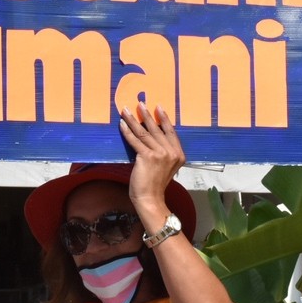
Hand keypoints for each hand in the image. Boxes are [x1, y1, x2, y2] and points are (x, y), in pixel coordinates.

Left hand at [119, 102, 184, 224]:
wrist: (150, 199)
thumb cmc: (155, 185)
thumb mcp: (166, 167)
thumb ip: (164, 153)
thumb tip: (151, 137)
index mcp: (179, 154)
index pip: (171, 132)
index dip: (164, 119)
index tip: (159, 107)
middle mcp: (172, 152)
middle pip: (157, 129)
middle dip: (147, 115)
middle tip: (140, 103)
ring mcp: (160, 154)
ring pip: (144, 132)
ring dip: (134, 120)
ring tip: (127, 110)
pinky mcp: (147, 156)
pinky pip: (135, 140)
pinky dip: (127, 131)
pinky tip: (122, 124)